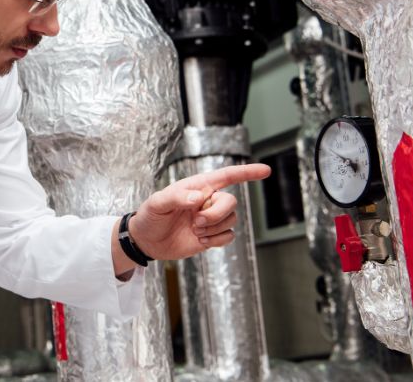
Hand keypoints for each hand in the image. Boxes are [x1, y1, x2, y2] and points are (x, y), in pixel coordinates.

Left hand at [113, 164, 270, 273]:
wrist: (146, 241)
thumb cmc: (149, 216)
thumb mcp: (156, 203)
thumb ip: (176, 197)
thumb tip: (199, 197)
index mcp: (197, 187)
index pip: (227, 176)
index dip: (247, 172)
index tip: (266, 170)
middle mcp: (207, 201)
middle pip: (231, 202)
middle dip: (217, 214)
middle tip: (196, 222)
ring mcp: (210, 219)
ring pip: (231, 220)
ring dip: (214, 228)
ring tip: (194, 230)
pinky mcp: (212, 236)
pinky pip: (229, 237)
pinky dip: (217, 240)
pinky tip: (200, 240)